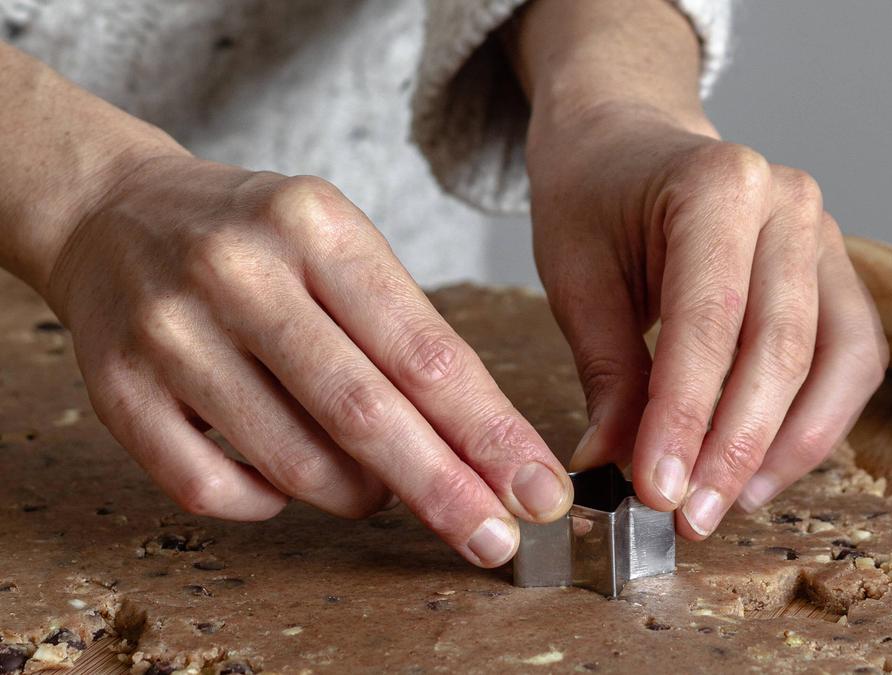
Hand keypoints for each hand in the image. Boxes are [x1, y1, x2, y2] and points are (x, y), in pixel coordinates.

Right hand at [45, 155, 571, 566]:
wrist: (117, 212)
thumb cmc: (256, 239)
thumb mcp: (343, 243)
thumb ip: (408, 335)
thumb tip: (478, 451)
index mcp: (317, 226)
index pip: (424, 351)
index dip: (488, 433)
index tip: (535, 487)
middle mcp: (239, 273)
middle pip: (362, 412)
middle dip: (443, 489)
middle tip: (493, 540)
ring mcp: (171, 332)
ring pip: (292, 463)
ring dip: (359, 495)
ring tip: (379, 486)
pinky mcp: (116, 388)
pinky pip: (210, 489)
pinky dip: (268, 503)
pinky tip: (286, 479)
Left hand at [527, 103, 886, 538]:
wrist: (627, 141)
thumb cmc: (595, 196)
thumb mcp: (576, 275)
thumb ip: (608, 373)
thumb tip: (617, 470)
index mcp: (718, 183)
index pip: (710, 319)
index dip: (686, 415)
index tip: (657, 488)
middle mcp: (788, 204)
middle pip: (783, 346)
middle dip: (736, 446)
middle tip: (690, 514)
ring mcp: (825, 237)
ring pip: (836, 361)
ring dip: (789, 447)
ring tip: (730, 502)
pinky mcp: (836, 275)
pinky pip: (850, 360)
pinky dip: (815, 422)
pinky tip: (765, 468)